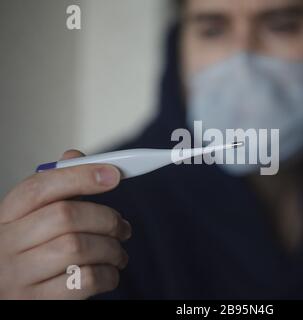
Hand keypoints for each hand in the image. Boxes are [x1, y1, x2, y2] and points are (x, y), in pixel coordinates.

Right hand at [0, 150, 131, 298]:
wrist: (11, 297)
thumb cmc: (29, 256)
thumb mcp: (32, 222)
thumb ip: (55, 190)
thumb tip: (75, 157)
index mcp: (4, 218)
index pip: (39, 187)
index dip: (81, 176)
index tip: (114, 174)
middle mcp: (4, 245)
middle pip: (65, 216)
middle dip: (106, 218)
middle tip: (124, 227)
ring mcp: (16, 277)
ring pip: (77, 248)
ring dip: (111, 248)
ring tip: (119, 253)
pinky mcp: (35, 302)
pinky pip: (84, 281)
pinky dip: (108, 274)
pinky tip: (110, 272)